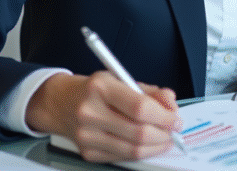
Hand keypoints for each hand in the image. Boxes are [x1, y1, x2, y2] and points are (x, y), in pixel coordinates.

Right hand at [26, 72, 180, 162]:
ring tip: (164, 138)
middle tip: (173, 130)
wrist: (60, 103)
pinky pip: (122, 157)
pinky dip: (139, 152)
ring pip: (132, 150)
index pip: (140, 107)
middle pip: (138, 132)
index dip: (164, 116)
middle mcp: (90, 112)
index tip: (176, 118)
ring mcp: (87, 135)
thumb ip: (149, 91)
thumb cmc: (94, 89)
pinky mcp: (87, 152)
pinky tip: (147, 144)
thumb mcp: (121, 79)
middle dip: (164, 134)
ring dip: (155, 146)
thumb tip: (171, 103)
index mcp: (101, 88)